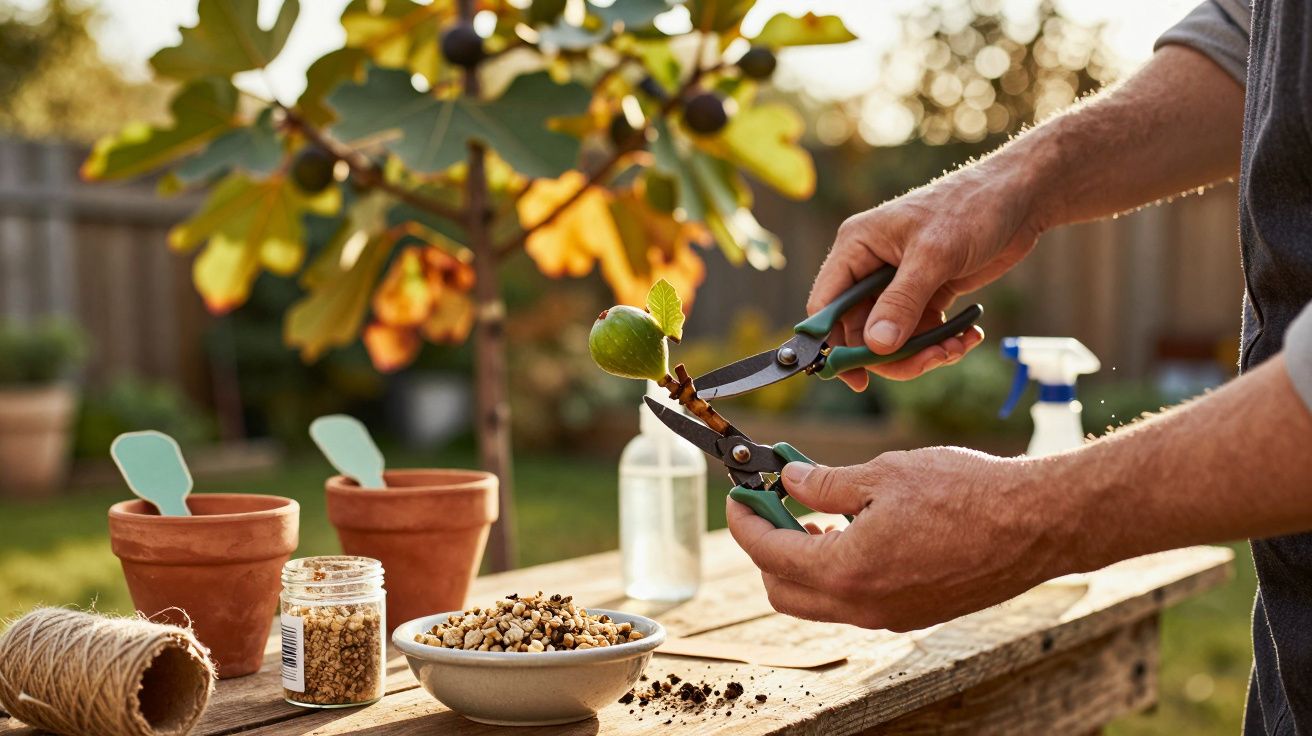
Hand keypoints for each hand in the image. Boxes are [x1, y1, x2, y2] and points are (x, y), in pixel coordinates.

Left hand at [726, 448, 1068, 631]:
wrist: (1036, 525)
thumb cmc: (966, 493)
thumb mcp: (884, 473)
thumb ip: (826, 484)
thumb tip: (789, 480)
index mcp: (847, 569)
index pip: (768, 553)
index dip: (744, 521)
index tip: (738, 496)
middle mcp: (863, 606)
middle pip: (783, 591)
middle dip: (766, 549)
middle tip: (772, 507)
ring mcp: (889, 617)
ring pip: (819, 602)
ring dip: (804, 563)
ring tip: (815, 517)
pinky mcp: (913, 614)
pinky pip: (855, 602)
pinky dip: (839, 573)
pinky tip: (855, 534)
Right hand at [812, 164, 1041, 388]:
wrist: (1019, 196)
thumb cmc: (970, 207)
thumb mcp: (933, 255)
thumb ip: (902, 301)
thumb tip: (877, 346)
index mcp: (857, 248)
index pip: (827, 305)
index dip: (834, 344)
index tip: (857, 377)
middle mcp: (871, 267)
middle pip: (862, 331)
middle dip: (893, 353)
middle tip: (930, 361)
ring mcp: (899, 283)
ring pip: (894, 338)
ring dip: (924, 352)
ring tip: (957, 347)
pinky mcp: (928, 293)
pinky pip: (922, 332)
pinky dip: (943, 342)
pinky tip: (969, 336)